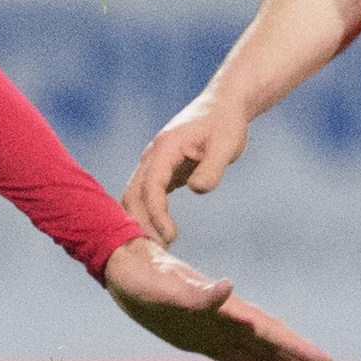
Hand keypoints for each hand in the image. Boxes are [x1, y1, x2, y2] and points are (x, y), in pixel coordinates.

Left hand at [102, 236, 337, 360]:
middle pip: (275, 348)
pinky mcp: (204, 342)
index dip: (297, 347)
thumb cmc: (148, 277)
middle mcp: (230, 323)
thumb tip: (228, 288)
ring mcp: (219, 333)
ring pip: (263, 357)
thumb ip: (199, 294)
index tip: (325, 360)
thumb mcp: (169, 288)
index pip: (271, 332)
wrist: (129, 272)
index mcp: (228, 311)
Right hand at [123, 93, 251, 245]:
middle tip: (157, 255)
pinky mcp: (161, 172)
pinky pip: (146, 197)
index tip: (170, 236)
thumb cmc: (226, 123)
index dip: (156, 213)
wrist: (223, 106)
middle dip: (140, 223)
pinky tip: (158, 237)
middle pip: (134, 194)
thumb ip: (212, 168)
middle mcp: (152, 157)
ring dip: (140, 222)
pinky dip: (147, 216)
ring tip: (157, 251)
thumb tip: (197, 189)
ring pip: (135, 197)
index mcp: (165, 148)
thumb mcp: (226, 144)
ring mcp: (154, 164)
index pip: (151, 185)